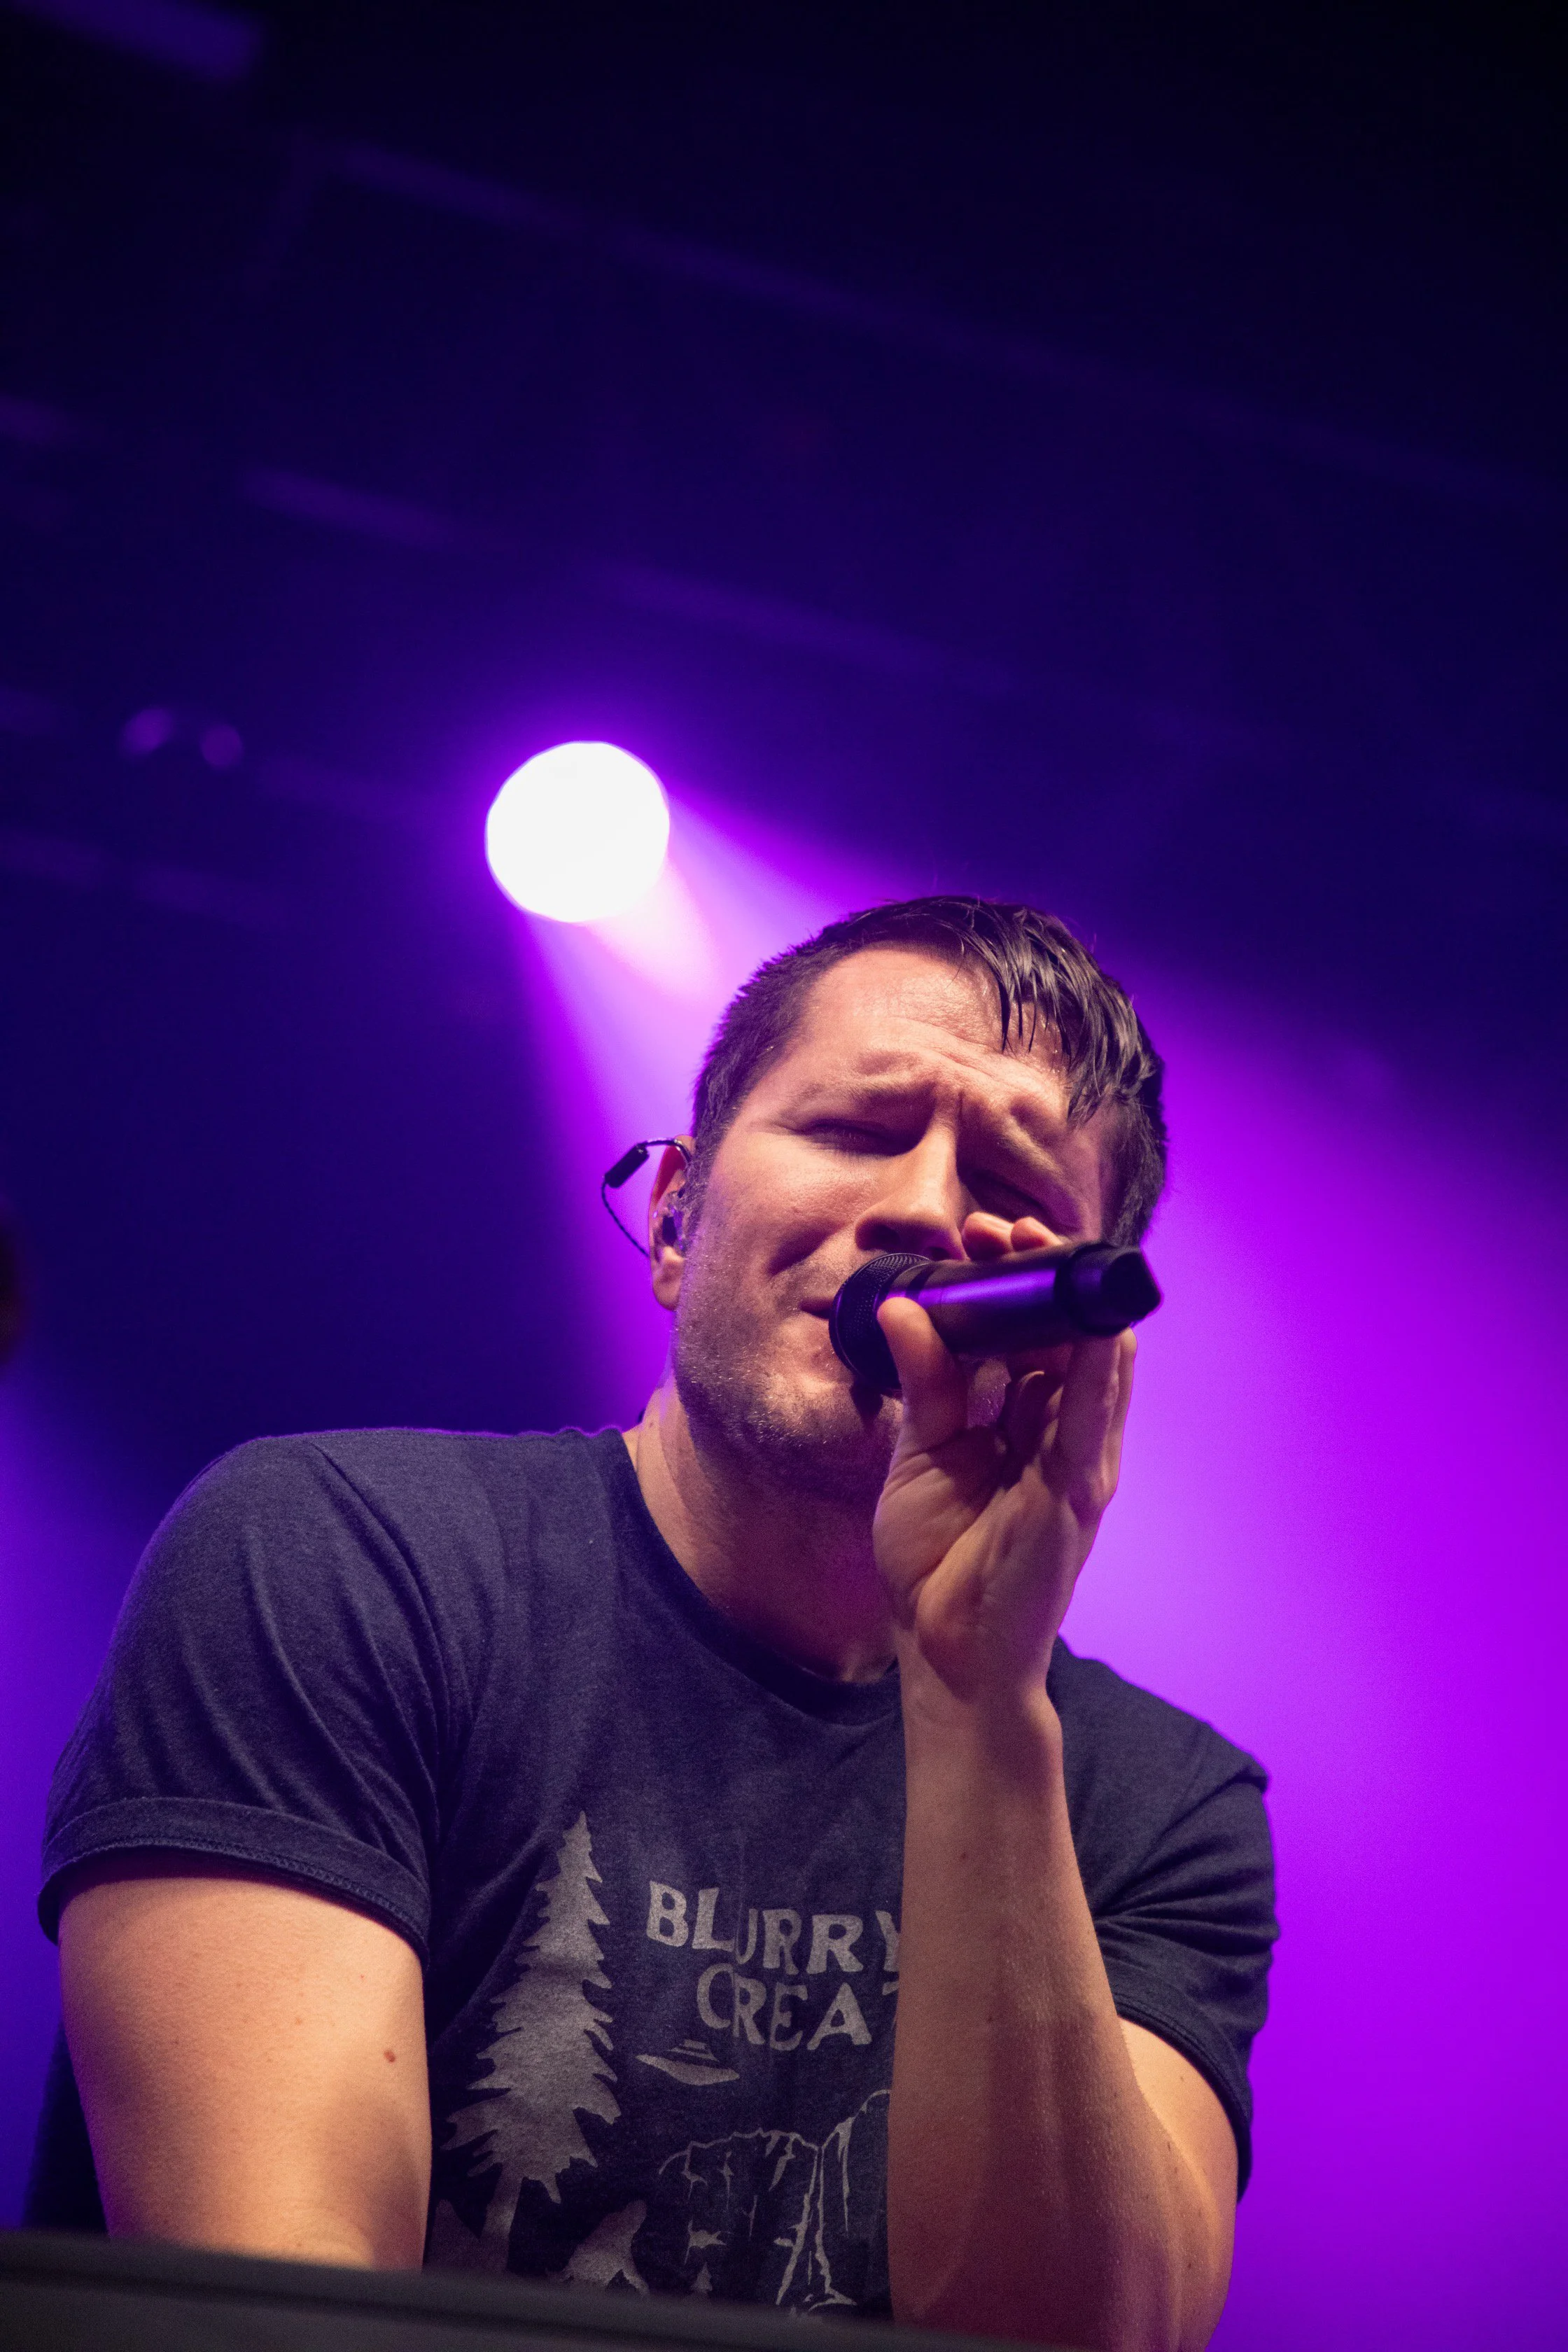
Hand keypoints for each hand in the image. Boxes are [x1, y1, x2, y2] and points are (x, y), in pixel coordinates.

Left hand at [873, 1215, 1135, 1706]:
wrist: (945, 1653)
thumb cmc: (939, 1558)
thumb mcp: (922, 1453)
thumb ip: (925, 1384)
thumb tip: (903, 1308)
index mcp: (1029, 1420)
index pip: (1038, 1329)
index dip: (1018, 1278)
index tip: (979, 1236)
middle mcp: (1064, 1434)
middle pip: (1070, 1333)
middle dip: (1042, 1273)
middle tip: (1000, 1227)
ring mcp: (1078, 1464)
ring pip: (1096, 1363)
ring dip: (1067, 1301)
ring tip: (1033, 1248)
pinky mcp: (1076, 1498)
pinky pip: (1094, 1425)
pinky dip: (1100, 1372)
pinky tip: (1096, 1330)